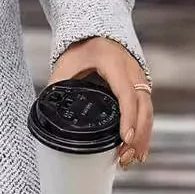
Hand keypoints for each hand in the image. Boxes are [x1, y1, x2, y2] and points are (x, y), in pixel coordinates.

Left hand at [50, 36, 153, 168]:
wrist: (98, 33)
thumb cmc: (80, 48)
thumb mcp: (66, 64)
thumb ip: (58, 86)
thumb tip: (46, 113)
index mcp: (113, 63)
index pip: (125, 93)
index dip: (127, 117)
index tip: (124, 138)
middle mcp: (133, 71)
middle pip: (142, 106)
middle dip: (137, 135)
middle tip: (125, 158)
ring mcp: (139, 79)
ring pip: (148, 111)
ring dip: (143, 136)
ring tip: (132, 160)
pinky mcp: (140, 87)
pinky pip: (146, 110)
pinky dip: (144, 130)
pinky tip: (139, 149)